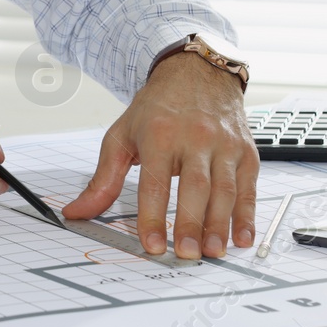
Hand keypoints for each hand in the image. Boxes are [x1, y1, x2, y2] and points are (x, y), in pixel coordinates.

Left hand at [62, 51, 258, 258]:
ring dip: (220, 225)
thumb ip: (103, 179)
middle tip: (186, 254)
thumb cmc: (158, 108)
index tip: (151, 245)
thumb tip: (77, 211)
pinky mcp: (246, 152)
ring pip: (225, 189)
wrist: (197, 73)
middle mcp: (196, 137)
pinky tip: (241, 237)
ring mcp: (224, 144)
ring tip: (212, 252)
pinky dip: (248, 215)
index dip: (153, 217)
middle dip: (191, 224)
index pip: (155, 182)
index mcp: (160, 134)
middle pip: (195, 187)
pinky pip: (249, 187)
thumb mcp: (122, 135)